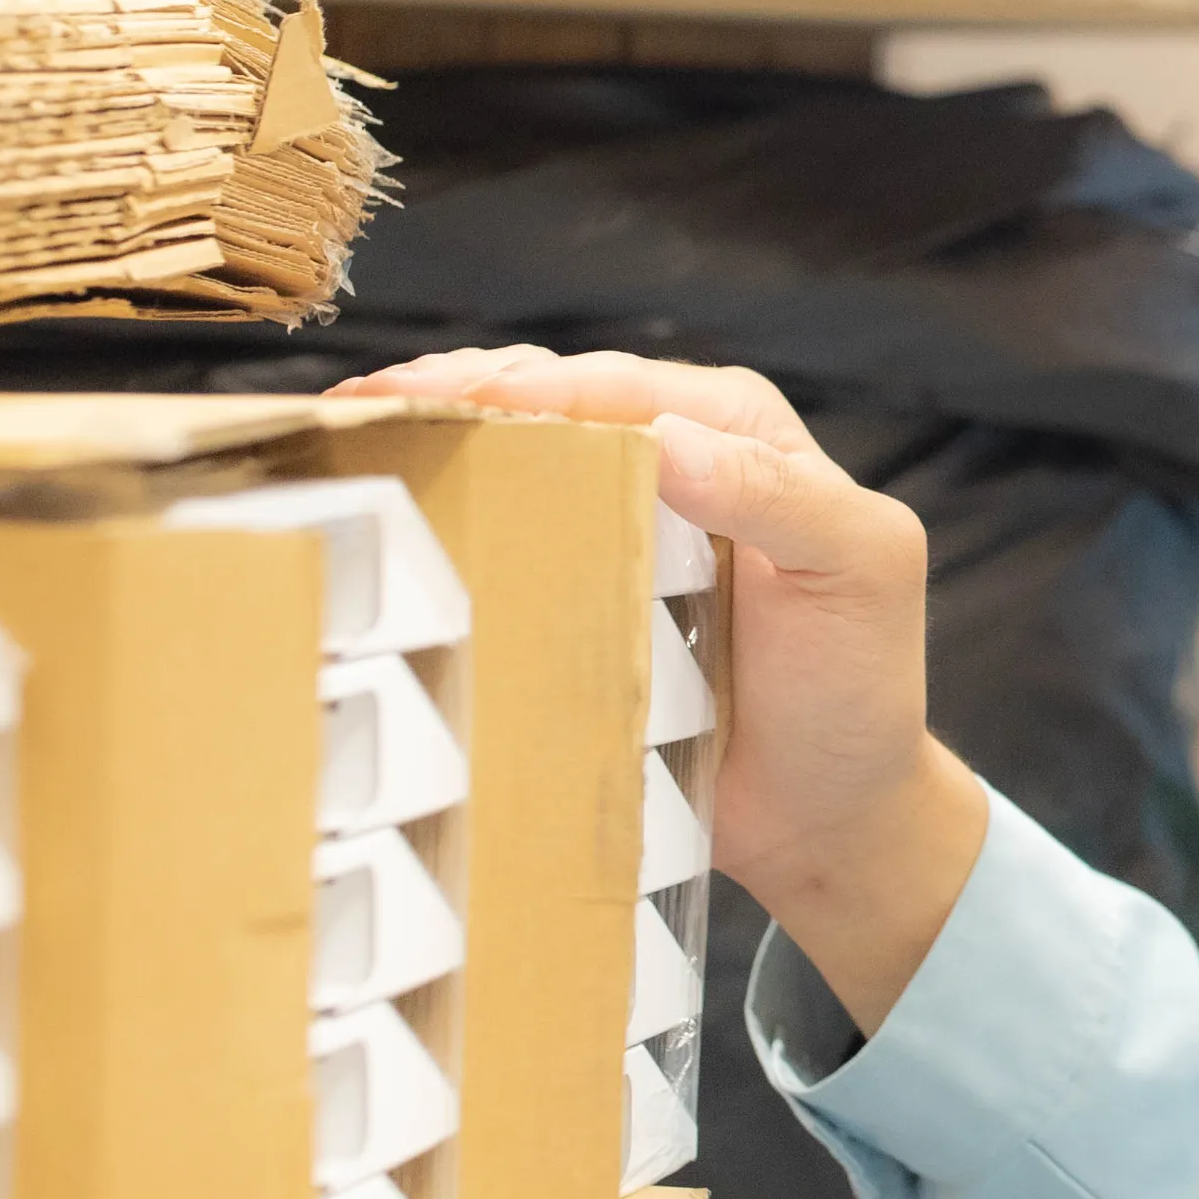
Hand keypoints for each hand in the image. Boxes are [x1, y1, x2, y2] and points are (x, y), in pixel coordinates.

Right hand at [332, 347, 990, 1025]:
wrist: (830, 813)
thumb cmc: (859, 688)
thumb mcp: (857, 571)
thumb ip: (775, 495)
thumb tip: (665, 438)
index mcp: (734, 429)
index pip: (610, 387)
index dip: (516, 385)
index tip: (424, 397)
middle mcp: (671, 457)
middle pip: (541, 405)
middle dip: (446, 395)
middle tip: (350, 409)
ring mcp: (619, 526)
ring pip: (511, 460)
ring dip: (429, 445)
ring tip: (338, 444)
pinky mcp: (583, 594)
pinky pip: (508, 540)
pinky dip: (447, 520)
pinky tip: (383, 518)